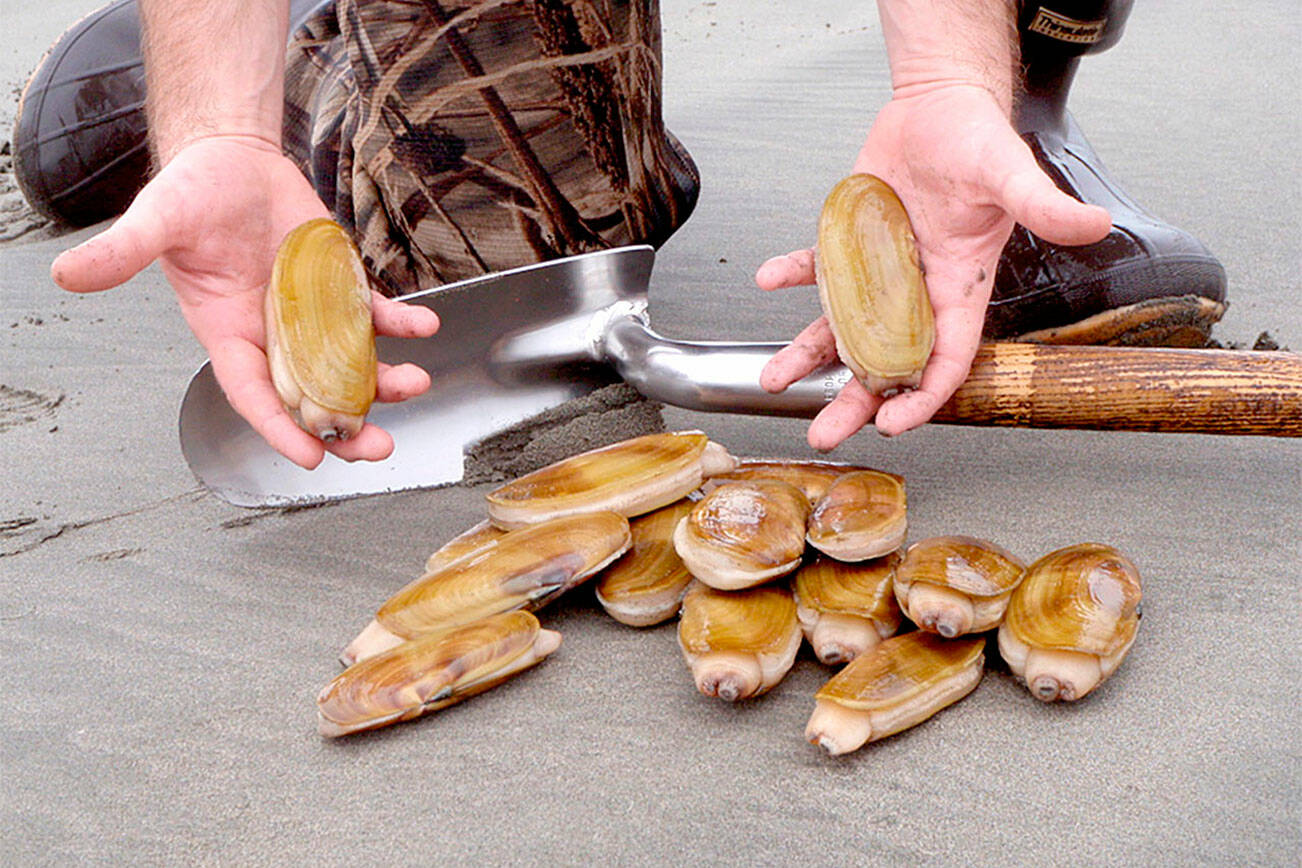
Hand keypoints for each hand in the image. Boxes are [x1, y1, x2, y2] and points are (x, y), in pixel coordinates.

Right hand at [50, 136, 439, 468]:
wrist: (233, 158)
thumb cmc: (193, 192)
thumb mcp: (157, 220)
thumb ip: (122, 252)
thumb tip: (67, 274)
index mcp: (228, 332)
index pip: (253, 393)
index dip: (280, 428)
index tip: (310, 456)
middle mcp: (274, 332)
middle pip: (312, 394)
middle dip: (345, 424)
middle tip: (375, 447)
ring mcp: (313, 313)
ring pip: (352, 363)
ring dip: (384, 379)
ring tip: (413, 384)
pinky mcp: (340, 286)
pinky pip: (377, 313)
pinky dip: (403, 322)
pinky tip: (425, 327)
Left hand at [757, 85, 1111, 449]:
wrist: (941, 105)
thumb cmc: (980, 140)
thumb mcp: (1010, 174)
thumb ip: (1044, 206)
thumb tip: (1093, 222)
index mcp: (958, 287)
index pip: (943, 359)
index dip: (922, 396)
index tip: (893, 423)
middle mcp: (915, 289)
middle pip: (882, 360)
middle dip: (853, 400)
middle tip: (823, 433)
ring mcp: (877, 270)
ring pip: (840, 327)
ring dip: (809, 355)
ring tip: (774, 381)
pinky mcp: (849, 241)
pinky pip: (815, 267)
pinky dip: (791, 274)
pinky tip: (768, 280)